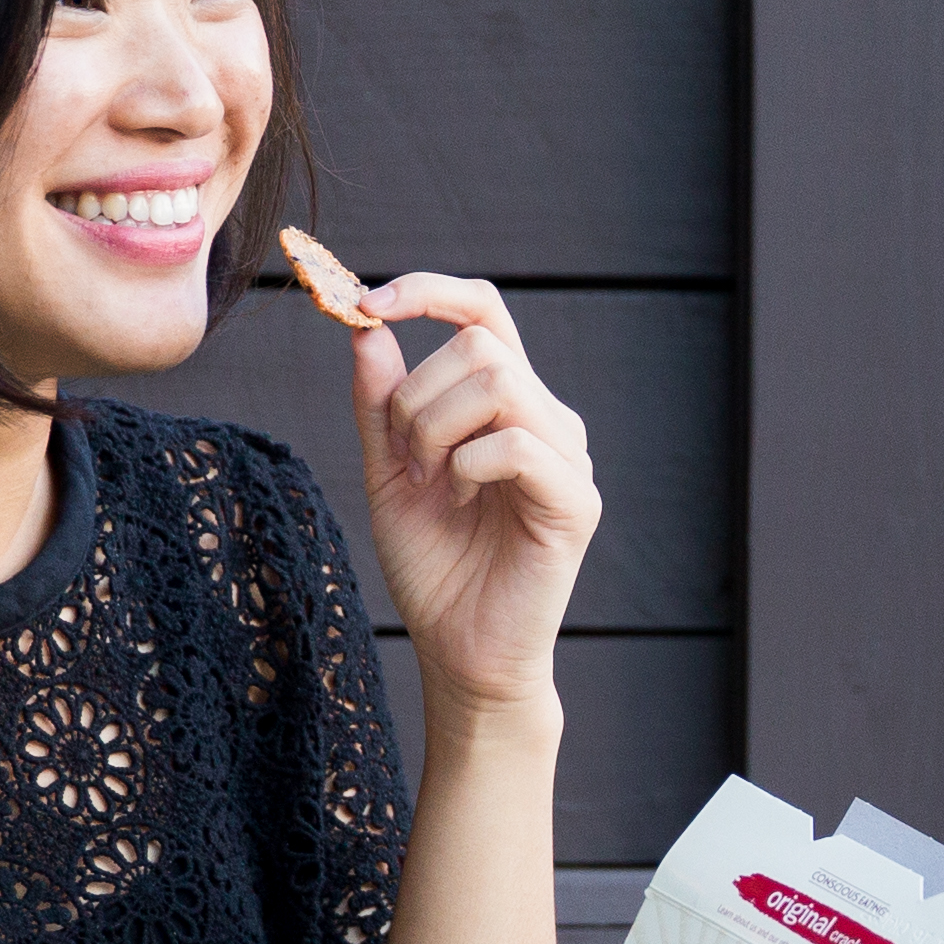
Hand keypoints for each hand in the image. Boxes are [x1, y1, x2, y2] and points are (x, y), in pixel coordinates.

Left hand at [346, 274, 597, 720]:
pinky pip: (516, 443)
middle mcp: (547, 418)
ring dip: (437, 429)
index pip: (483, 312)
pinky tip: (461, 501)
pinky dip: (470, 465)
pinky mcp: (576, 501)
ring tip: (431, 484)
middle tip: (405, 459)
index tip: (368, 303)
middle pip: (480, 344)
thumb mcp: (389, 471)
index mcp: (507, 404)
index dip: (429, 292)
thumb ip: (380, 402)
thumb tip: (366, 326)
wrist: (461, 651)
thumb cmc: (434, 567)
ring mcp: (568, 457)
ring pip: (498, 383)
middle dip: (418, 395)